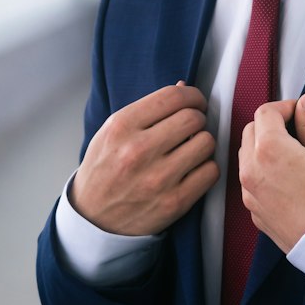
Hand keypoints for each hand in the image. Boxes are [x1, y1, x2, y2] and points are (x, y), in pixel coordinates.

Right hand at [69, 82, 218, 235]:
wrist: (94, 217)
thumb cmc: (106, 168)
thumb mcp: (114, 131)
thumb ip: (148, 108)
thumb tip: (184, 87)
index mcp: (122, 126)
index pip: (173, 97)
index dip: (192, 95)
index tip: (195, 102)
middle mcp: (138, 150)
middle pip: (194, 118)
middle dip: (198, 118)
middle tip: (192, 126)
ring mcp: (158, 178)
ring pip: (207, 142)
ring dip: (203, 143)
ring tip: (191, 148)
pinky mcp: (174, 202)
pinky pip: (211, 171)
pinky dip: (207, 168)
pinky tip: (193, 169)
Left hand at [239, 93, 304, 252]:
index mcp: (269, 149)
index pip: (265, 112)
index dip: (284, 107)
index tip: (300, 112)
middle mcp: (252, 171)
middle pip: (250, 132)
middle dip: (270, 125)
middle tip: (296, 130)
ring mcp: (251, 195)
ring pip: (247, 158)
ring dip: (263, 149)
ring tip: (293, 155)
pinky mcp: (256, 214)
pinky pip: (252, 184)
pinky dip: (263, 173)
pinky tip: (288, 178)